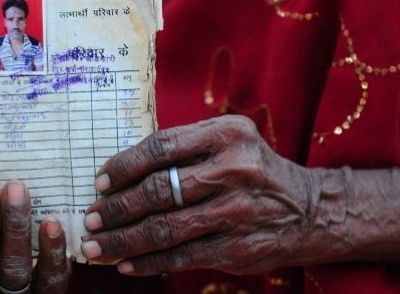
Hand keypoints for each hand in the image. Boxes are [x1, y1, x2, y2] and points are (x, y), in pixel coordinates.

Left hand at [81, 115, 346, 275]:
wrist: (309, 209)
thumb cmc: (253, 171)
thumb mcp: (229, 142)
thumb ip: (184, 149)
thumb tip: (120, 174)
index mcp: (227, 134)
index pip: (161, 147)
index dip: (124, 166)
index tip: (100, 183)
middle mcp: (234, 169)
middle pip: (159, 190)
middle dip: (116, 208)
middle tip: (90, 220)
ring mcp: (237, 210)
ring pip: (165, 228)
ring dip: (123, 241)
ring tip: (96, 247)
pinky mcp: (238, 247)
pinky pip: (182, 257)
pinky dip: (149, 262)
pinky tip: (126, 264)